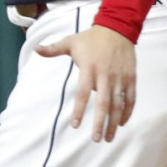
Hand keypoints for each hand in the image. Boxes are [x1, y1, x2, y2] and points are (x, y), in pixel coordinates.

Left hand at [36, 25, 135, 142]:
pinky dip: (127, 112)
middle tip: (96, 139)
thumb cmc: (90, 38)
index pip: (83, 93)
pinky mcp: (131, 78)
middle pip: (103, 103)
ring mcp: (120, 77)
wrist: (116, 28)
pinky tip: (121, 123)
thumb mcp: (70, 41)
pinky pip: (130, 98)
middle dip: (100, 122)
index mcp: (89, 67)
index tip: (75, 125)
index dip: (79, 109)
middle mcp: (105, 74)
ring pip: (118, 104)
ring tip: (108, 137)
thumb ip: (53, 48)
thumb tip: (35, 49)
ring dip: (114, 122)